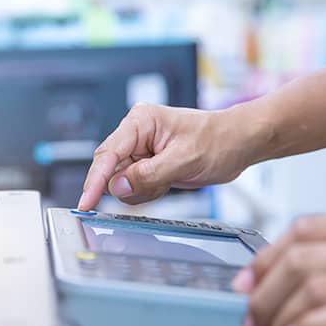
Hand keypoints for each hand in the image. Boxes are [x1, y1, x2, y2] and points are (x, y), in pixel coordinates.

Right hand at [77, 103, 255, 210]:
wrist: (240, 142)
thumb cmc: (219, 139)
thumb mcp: (185, 159)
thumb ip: (149, 174)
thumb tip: (118, 186)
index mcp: (140, 122)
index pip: (107, 154)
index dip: (94, 180)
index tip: (86, 202)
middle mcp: (135, 135)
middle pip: (111, 170)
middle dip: (130, 185)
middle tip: (159, 183)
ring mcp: (139, 151)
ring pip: (122, 183)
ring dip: (144, 189)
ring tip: (171, 177)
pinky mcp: (146, 165)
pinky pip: (135, 187)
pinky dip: (150, 191)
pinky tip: (170, 180)